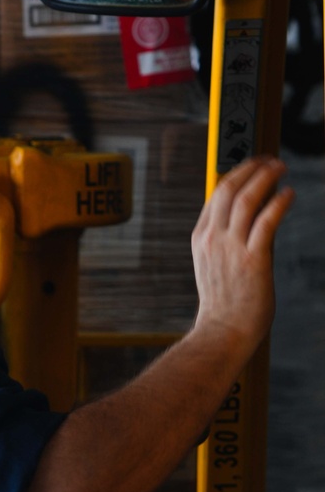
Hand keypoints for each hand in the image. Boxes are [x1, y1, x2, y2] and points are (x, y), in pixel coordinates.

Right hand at [191, 156, 293, 357]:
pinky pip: (267, 221)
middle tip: (270, 161)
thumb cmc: (223, 303)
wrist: (223, 331)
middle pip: (229, 189)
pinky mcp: (253, 259)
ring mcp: (232, 249)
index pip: (215, 195)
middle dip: (251, 168)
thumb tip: (252, 215)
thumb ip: (225, 240)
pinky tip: (289, 194)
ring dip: (266, 177)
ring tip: (280, 168)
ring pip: (247, 199)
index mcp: (201, 238)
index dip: (236, 173)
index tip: (252, 166)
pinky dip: (279, 202)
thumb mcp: (213, 265)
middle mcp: (214, 239)